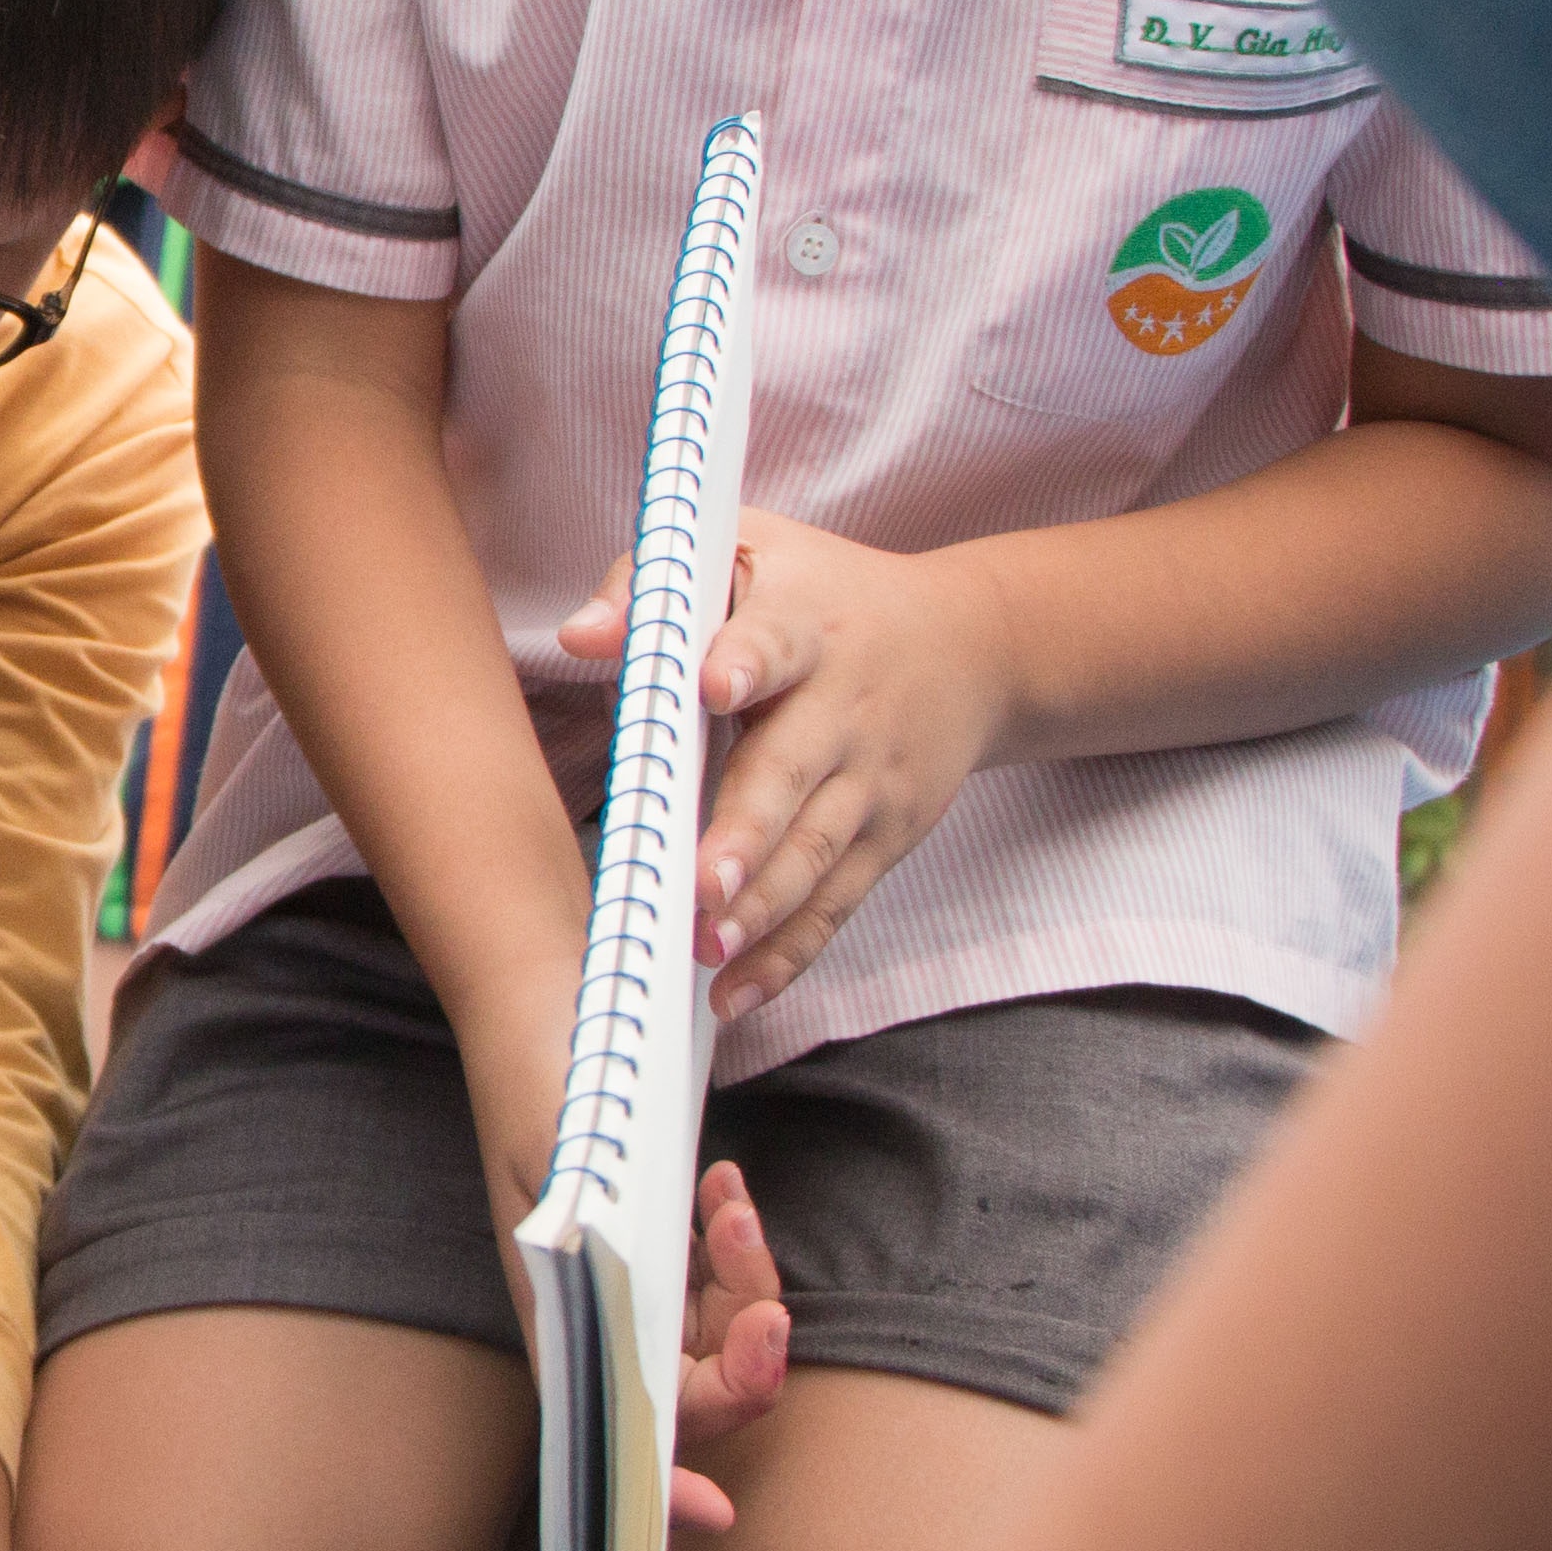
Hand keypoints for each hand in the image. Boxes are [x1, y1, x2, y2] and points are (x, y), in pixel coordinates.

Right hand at [467, 1054, 793, 1536]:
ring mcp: (627, 1276)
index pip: (617, 1422)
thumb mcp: (564, 1159)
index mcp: (556, 1306)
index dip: (665, 1480)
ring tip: (734, 1204)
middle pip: (691, 1389)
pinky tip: (724, 1192)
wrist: (539, 989)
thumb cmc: (543, 1071)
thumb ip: (600, 1260)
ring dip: (746, 1285)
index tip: (716, 1512)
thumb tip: (640, 1361)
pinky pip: (716, 1279)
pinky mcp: (654, 1238)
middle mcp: (594, 1309)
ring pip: (715, 1335)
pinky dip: (735, 1247)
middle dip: (744, 1360)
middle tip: (770, 1313)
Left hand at [567, 509, 1014, 1017]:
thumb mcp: (751, 557)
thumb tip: (580, 636)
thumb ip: (655, 589)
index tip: (710, 687)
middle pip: (790, 773)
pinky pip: (834, 903)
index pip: (772, 643)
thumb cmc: (823, 596)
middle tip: (702, 881)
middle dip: (746, 832)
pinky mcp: (885, 837)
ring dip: (762, 908)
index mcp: (803, 627)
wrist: (970, 645)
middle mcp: (842, 708)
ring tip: (708, 948)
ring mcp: (870, 780)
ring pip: (814, 852)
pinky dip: (788, 954)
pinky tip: (736, 993)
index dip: (742, 665)